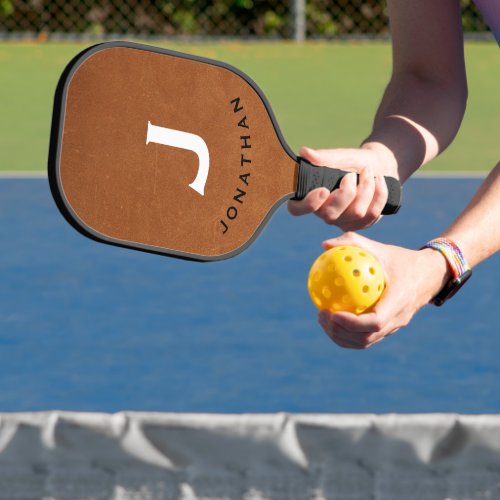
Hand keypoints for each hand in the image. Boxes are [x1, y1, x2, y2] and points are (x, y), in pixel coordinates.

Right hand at [288, 145, 397, 230]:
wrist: (379, 166)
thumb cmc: (354, 162)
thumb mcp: (341, 156)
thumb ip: (324, 157)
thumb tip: (304, 152)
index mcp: (312, 196)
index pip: (297, 209)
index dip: (307, 204)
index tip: (323, 190)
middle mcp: (324, 212)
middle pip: (330, 215)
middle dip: (346, 193)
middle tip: (351, 175)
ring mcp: (343, 221)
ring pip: (356, 213)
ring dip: (366, 188)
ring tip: (368, 172)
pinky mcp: (361, 224)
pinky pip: (372, 214)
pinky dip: (379, 193)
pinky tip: (379, 181)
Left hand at [316, 232, 450, 348]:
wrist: (429, 275)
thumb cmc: (401, 259)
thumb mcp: (380, 248)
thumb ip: (353, 243)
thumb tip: (324, 245)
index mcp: (399, 301)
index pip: (375, 322)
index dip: (352, 323)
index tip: (332, 313)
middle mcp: (398, 319)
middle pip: (366, 338)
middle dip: (340, 332)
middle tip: (321, 315)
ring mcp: (394, 327)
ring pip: (365, 342)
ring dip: (341, 336)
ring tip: (322, 319)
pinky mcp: (389, 329)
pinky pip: (366, 337)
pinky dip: (347, 334)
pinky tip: (332, 319)